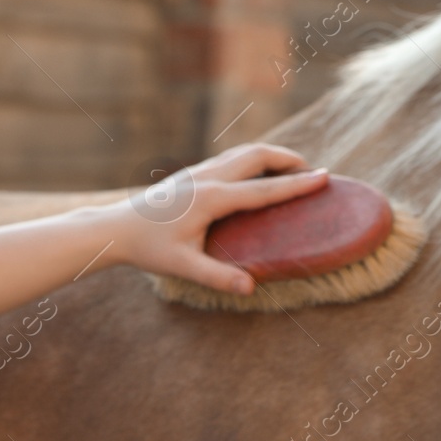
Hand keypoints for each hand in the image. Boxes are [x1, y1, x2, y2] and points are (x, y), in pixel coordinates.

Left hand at [101, 143, 329, 294]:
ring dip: (271, 157)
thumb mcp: (182, 267)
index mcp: (212, 198)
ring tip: (292, 170)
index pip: (265, 188)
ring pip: (243, 153)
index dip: (298, 184)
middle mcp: (208, 177)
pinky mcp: (191, 175)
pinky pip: (230, 159)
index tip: (325, 177)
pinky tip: (256, 175)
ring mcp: (198, 172)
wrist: (114, 229)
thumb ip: (217, 277)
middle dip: (289, 159)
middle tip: (314, 172)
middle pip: (258, 156)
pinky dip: (252, 161)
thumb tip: (250, 288)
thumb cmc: (147, 249)